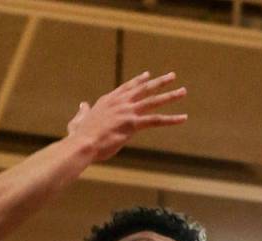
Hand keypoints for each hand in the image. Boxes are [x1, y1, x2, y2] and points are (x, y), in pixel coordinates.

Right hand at [66, 71, 186, 161]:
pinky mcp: (133, 124)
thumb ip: (82, 111)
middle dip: (159, 82)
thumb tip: (82, 105)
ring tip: (183, 91)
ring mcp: (127, 112)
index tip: (148, 75)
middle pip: (144, 89)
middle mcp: (120, 102)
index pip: (127, 87)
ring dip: (170, 96)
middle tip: (172, 76)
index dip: (138, 81)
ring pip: (154, 101)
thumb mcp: (78, 120)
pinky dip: (171, 119)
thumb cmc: (79, 136)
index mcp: (108, 101)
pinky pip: (156, 120)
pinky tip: (183, 118)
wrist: (82, 143)